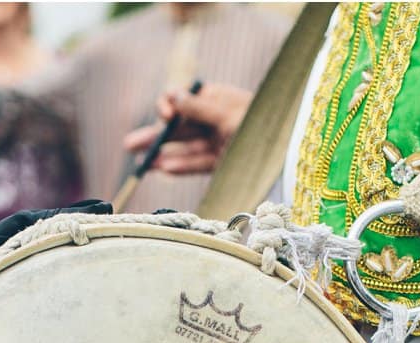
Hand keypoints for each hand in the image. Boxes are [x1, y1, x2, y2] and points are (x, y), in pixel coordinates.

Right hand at [121, 83, 252, 175]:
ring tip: (140, 164)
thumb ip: (199, 107)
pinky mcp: (223, 163)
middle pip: (178, 127)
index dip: (169, 105)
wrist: (290, 150)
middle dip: (154, 135)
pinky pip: (197, 164)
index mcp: (216, 99)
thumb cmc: (263, 124)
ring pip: (184, 147)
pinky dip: (182, 166)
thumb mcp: (229, 114)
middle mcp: (214, 119)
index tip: (165, 114)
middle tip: (129, 145)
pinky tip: (163, 169)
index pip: (183, 99)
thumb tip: (172, 96)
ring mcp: (218, 142)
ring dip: (161, 154)